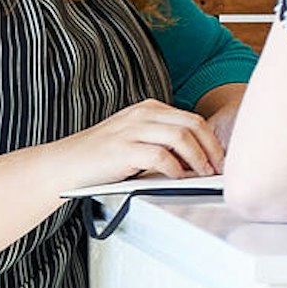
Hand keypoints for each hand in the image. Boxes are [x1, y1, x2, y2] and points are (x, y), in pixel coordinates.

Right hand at [31, 100, 225, 197]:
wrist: (64, 165)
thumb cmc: (101, 157)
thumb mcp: (136, 139)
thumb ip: (163, 140)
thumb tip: (200, 157)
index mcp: (149, 109)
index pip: (193, 120)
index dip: (212, 141)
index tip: (222, 159)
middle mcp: (142, 114)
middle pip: (193, 125)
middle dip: (212, 149)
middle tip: (219, 169)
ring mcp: (132, 129)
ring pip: (181, 138)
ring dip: (199, 159)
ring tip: (204, 175)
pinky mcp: (122, 149)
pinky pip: (160, 156)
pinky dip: (175, 168)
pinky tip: (179, 179)